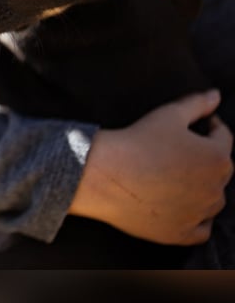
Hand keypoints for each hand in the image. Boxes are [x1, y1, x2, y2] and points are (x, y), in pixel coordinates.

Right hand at [69, 89, 233, 244]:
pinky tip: (177, 204)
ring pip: (212, 200)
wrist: (105, 175)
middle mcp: (216, 189)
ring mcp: (200, 214)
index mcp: (217, 158)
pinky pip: (201, 228)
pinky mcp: (182, 233)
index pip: (223, 138)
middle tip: (177, 150)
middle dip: (204, 158)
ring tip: (175, 176)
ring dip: (201, 188)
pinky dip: (195, 218)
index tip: (193, 125)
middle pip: (219, 170)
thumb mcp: (168, 115)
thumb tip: (216, 94)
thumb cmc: (136, 142)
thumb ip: (197, 104)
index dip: (208, 127)